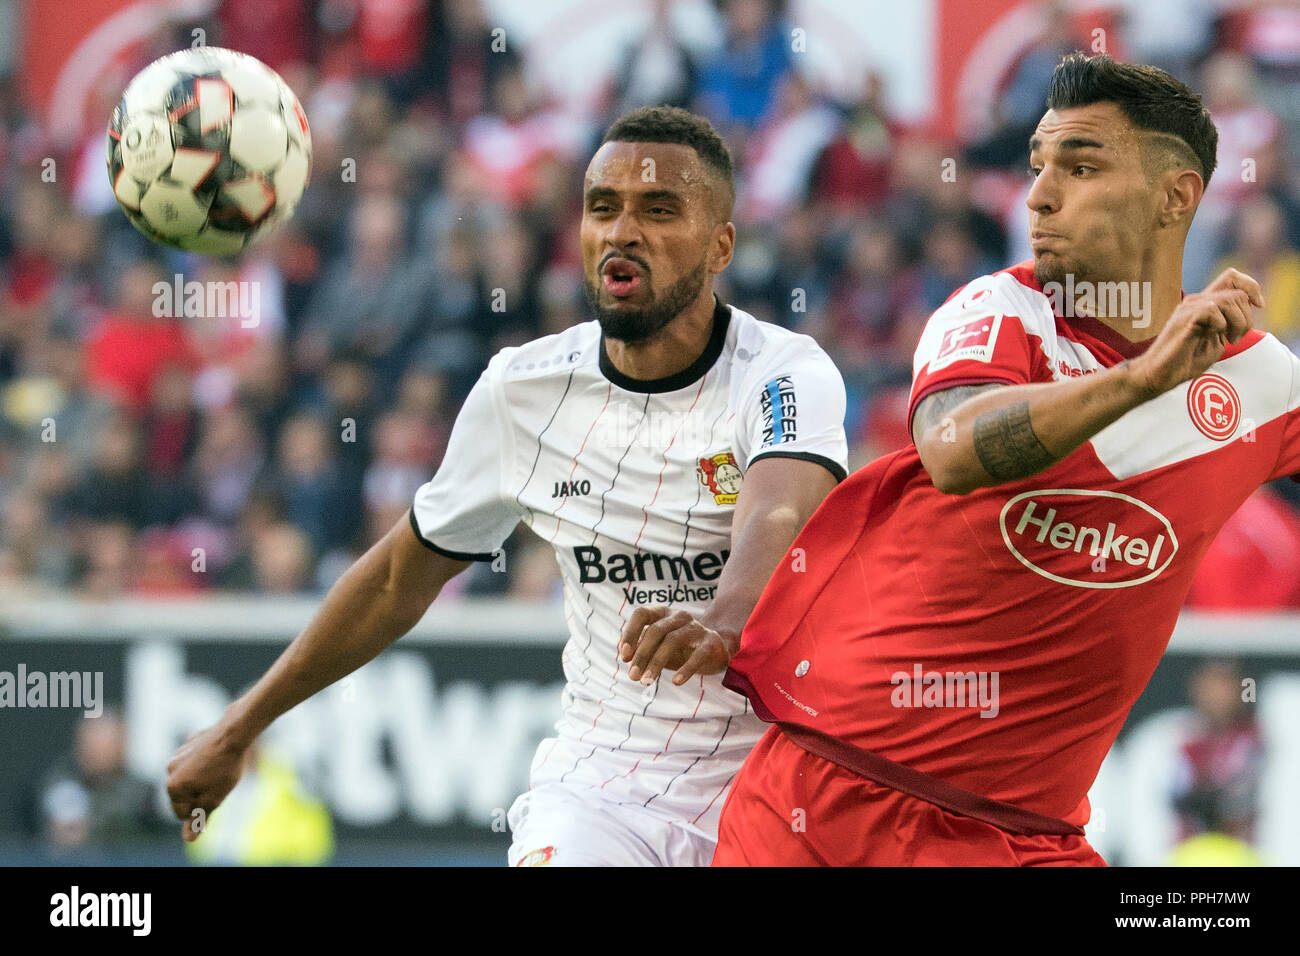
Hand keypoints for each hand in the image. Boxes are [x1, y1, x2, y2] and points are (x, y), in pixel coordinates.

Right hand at [165, 721, 247, 842]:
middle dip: (199, 794)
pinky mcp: (188, 744)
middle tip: (218, 783)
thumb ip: (198, 819)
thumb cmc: (225, 769)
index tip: (214, 796)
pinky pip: (194, 761)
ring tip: (219, 769)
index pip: (182, 813)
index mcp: (173, 787)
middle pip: (184, 795)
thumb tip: (187, 839)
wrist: (233, 735)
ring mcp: (177, 755)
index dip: (201, 809)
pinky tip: (217, 757)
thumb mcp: (214, 800)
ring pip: (189, 778)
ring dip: (201, 779)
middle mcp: (169, 770)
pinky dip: (204, 763)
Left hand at [619, 606, 737, 685]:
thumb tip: (627, 658)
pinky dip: (686, 669)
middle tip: (632, 676)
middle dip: (641, 655)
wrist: (717, 648)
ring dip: (656, 663)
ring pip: (672, 640)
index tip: (624, 656)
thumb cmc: (681, 648)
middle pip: (655, 631)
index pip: (642, 614)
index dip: (630, 633)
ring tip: (646, 681)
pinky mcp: (711, 642)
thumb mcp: (658, 648)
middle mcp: (679, 616)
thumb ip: (642, 650)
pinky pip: (698, 655)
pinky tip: (676, 681)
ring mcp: (696, 628)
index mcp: (663, 613)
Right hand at [1128, 268, 1262, 398]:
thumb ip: (1229, 324)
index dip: (1251, 287)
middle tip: (1236, 338)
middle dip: (1246, 317)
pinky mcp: (1184, 318)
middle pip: (1237, 292)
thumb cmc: (1184, 361)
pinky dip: (1220, 325)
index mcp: (1203, 304)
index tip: (1259, 306)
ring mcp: (1189, 308)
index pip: (1232, 277)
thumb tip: (1247, 312)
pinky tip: (1213, 336)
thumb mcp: (1216, 340)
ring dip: (1238, 323)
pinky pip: (1213, 310)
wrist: (1160, 374)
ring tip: (1230, 340)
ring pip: (1229, 300)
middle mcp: (1196, 301)